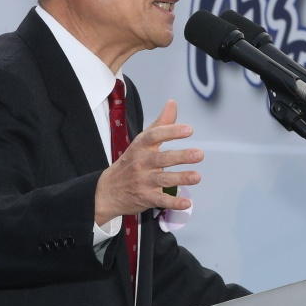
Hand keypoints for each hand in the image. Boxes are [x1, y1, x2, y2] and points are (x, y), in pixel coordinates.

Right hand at [94, 100, 201, 225]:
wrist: (106, 190)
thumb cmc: (130, 161)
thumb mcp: (142, 141)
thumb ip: (161, 124)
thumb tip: (172, 103)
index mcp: (141, 147)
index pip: (155, 136)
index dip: (171, 132)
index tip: (189, 130)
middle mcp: (141, 163)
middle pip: (162, 158)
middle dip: (181, 157)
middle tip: (199, 154)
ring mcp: (143, 181)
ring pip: (163, 179)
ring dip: (181, 178)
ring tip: (197, 177)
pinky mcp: (145, 197)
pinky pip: (160, 200)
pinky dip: (173, 202)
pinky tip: (187, 203)